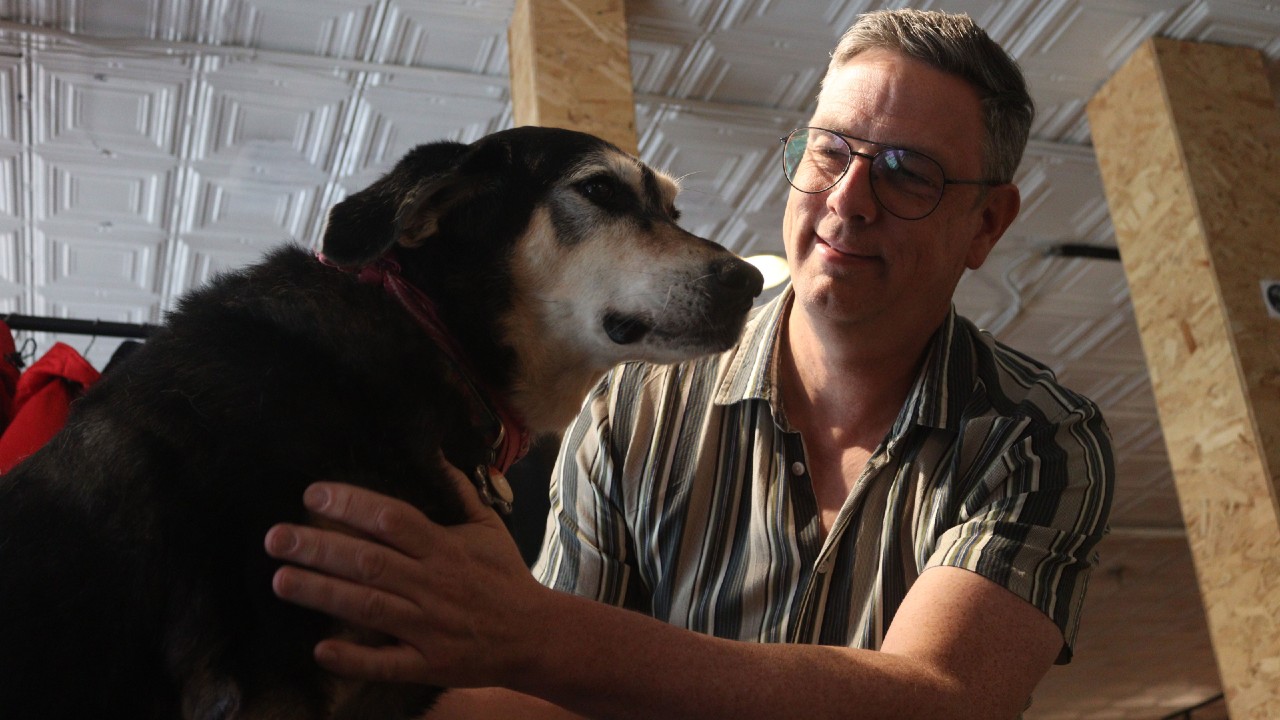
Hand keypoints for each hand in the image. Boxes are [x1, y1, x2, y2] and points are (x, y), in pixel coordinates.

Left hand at [263, 460, 544, 688]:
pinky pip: (388, 662)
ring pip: (369, 608)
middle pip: (370, 562)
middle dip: (319, 547)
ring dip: (323, 593)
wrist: (535, 635)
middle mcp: (433, 585)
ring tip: (280, 580)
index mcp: (445, 549)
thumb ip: (459, 491)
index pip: (394, 519)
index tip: (313, 494)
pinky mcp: (429, 664)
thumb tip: (435, 453)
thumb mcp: (488, 527)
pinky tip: (321, 649)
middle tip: (275, 537)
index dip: (352, 505)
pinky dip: (355, 658)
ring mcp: (429, 627)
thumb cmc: (505, 577)